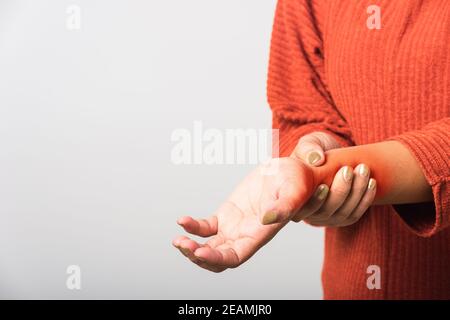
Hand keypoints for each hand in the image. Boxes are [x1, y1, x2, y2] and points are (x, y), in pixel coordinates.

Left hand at [173, 158, 313, 271]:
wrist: (288, 171)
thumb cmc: (296, 181)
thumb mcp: (294, 191)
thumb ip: (283, 207)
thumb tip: (267, 219)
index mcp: (260, 236)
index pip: (235, 258)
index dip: (217, 259)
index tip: (199, 252)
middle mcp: (245, 236)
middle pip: (218, 258)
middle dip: (198, 257)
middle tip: (183, 245)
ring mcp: (234, 227)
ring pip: (209, 246)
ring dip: (191, 247)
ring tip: (177, 240)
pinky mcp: (226, 214)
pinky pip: (206, 227)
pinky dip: (193, 226)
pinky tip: (182, 220)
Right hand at [290, 131, 376, 226]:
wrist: (331, 158)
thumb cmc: (315, 151)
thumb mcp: (308, 144)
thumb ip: (308, 149)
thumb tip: (316, 159)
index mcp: (295, 198)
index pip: (303, 208)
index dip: (315, 200)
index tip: (324, 186)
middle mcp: (308, 214)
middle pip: (326, 210)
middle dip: (340, 191)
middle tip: (348, 170)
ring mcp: (327, 218)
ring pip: (343, 212)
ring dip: (356, 192)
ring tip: (363, 170)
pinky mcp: (343, 218)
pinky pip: (356, 213)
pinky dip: (365, 199)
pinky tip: (371, 183)